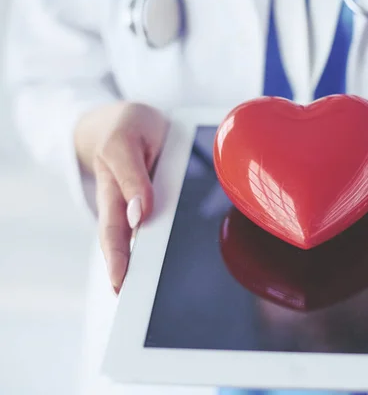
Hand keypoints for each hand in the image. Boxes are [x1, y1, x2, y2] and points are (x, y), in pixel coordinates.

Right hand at [75, 102, 168, 292]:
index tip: (123, 286)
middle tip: (145, 306)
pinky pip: (171, 226)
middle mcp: (130, 206)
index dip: (118, 262)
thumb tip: (140, 214)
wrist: (130, 120)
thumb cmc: (126, 129)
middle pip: (132, 249)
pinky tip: (193, 262)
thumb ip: (132, 176)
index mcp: (115, 193)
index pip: (115, 235)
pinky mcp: (164, 203)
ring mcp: (147, 206)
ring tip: (174, 294)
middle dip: (136, 277)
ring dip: (160, 266)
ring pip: (153, 241)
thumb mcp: (127, 142)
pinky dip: (178, 245)